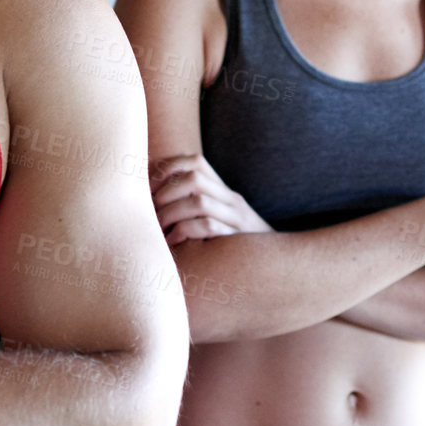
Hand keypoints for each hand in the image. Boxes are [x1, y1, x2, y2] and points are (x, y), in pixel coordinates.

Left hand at [150, 154, 273, 244]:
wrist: (276, 264)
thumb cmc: (233, 244)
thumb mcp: (218, 219)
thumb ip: (193, 206)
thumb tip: (151, 199)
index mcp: (224, 191)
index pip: (196, 162)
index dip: (168, 167)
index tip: (148, 185)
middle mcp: (231, 200)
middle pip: (194, 179)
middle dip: (165, 192)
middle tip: (150, 210)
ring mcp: (236, 220)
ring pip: (199, 202)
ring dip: (171, 213)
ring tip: (158, 227)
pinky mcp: (236, 240)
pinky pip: (208, 227)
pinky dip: (184, 232)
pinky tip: (172, 242)